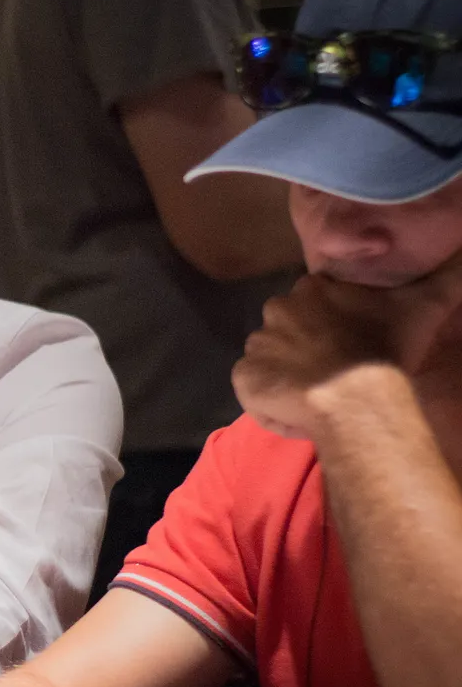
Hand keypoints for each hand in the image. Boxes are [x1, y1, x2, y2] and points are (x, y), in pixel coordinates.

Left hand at [233, 249, 461, 439]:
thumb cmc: (387, 349)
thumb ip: (449, 276)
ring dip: (291, 376)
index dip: (331, 328)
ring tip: (321, 394)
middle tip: (337, 372)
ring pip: (271, 360)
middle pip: (289, 331)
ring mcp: (257, 343)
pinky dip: (271, 402)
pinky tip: (300, 411)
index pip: (314, 305)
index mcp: (311, 289)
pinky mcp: (244, 376)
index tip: (352, 346)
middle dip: (308, 350)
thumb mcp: (424, 305)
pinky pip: (254, 390)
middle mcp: (276, 309)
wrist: (357, 397)